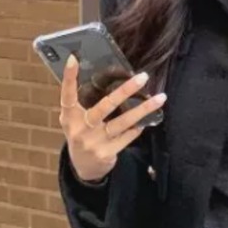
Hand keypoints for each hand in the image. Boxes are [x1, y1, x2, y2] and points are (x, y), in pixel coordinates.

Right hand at [60, 54, 166, 183]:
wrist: (84, 168)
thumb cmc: (82, 135)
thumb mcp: (75, 120)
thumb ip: (82, 103)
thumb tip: (102, 76)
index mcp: (69, 117)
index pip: (67, 95)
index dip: (69, 78)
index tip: (74, 59)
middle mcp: (80, 129)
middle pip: (104, 106)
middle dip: (125, 91)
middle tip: (142, 77)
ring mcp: (93, 142)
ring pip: (122, 122)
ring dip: (143, 109)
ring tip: (160, 98)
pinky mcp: (106, 153)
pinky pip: (127, 137)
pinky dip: (137, 127)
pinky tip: (148, 119)